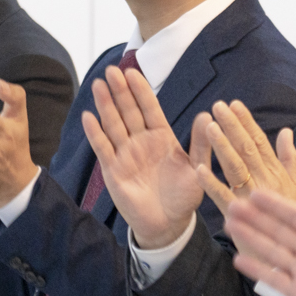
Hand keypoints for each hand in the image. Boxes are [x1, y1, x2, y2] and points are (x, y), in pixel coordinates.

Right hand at [80, 66, 202, 248]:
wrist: (168, 224)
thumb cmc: (184, 197)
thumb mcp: (197, 169)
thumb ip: (200, 144)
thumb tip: (207, 116)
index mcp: (162, 138)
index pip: (149, 108)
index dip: (141, 91)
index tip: (133, 72)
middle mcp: (141, 142)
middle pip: (128, 111)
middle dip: (120, 91)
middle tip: (112, 70)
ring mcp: (125, 154)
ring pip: (113, 124)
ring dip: (105, 105)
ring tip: (99, 84)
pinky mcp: (113, 170)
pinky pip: (103, 148)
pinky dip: (95, 133)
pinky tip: (89, 116)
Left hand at [192, 99, 295, 214]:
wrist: (281, 254)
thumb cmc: (286, 218)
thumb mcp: (294, 186)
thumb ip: (289, 158)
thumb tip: (286, 131)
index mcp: (277, 174)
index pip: (260, 142)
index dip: (247, 123)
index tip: (234, 104)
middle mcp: (266, 182)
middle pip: (247, 149)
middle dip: (232, 126)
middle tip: (218, 106)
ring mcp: (252, 198)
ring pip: (236, 167)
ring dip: (222, 146)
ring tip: (209, 126)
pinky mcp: (238, 215)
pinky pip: (222, 196)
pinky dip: (211, 183)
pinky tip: (199, 168)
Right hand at [226, 176, 295, 295]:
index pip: (295, 215)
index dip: (276, 204)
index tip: (255, 192)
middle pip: (277, 231)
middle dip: (255, 218)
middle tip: (233, 204)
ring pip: (271, 251)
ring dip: (251, 238)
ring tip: (229, 224)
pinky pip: (274, 279)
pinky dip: (257, 270)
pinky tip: (239, 259)